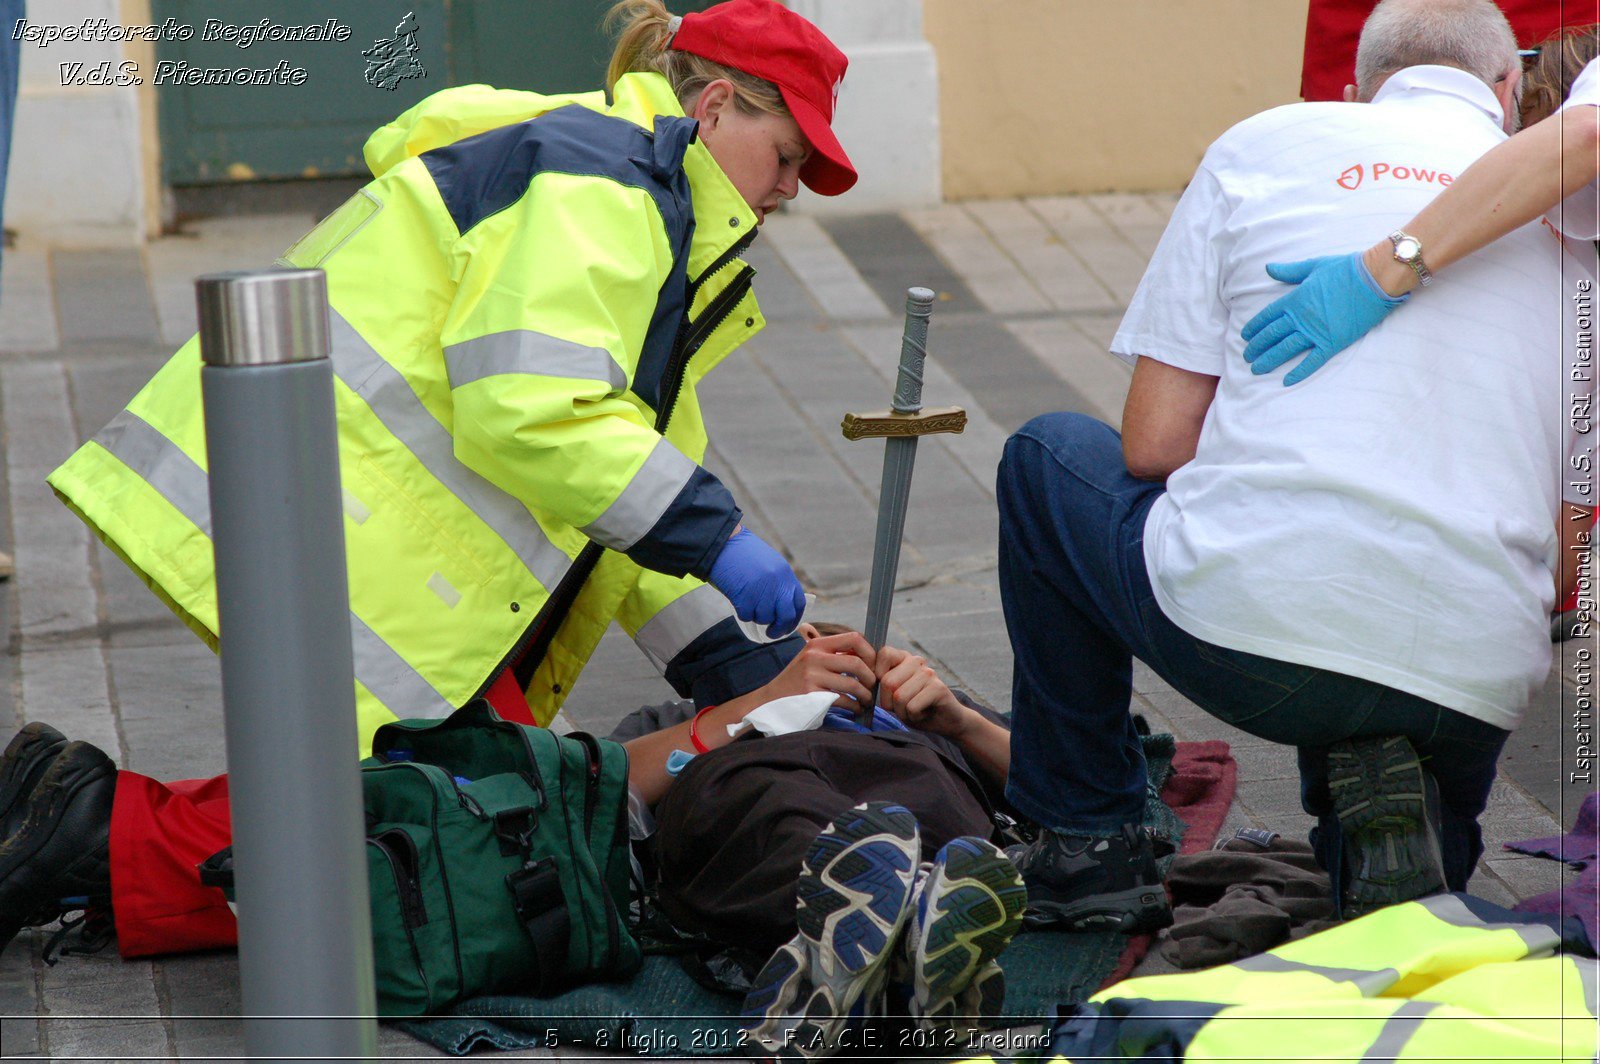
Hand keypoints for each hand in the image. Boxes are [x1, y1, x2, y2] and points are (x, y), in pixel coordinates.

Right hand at [709, 526, 806, 637]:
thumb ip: (778, 583)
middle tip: (772, 633)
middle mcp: (777, 584)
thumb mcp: (770, 564)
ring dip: (756, 616)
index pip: (798, 604)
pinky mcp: (745, 597)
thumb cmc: (743, 553)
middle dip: (779, 629)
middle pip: (785, 616)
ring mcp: (762, 592)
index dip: (794, 618)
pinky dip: (743, 613)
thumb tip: (781, 607)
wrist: (723, 543)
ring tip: (748, 604)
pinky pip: (747, 616)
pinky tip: (738, 601)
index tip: (787, 626)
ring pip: (764, 618)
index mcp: (785, 575)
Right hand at [762, 631, 876, 709]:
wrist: (770, 699)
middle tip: (873, 686)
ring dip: (865, 694)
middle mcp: (814, 656)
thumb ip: (833, 655)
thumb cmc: (796, 680)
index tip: (873, 665)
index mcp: (817, 644)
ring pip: (852, 683)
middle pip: (856, 662)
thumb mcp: (811, 659)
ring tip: (866, 700)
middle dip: (870, 677)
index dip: (869, 652)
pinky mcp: (812, 695)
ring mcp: (812, 676)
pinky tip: (856, 708)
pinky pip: (843, 699)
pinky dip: (854, 705)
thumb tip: (866, 655)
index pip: (853, 638)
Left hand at [874, 645, 967, 736]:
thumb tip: (867, 680)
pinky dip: (913, 717)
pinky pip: (912, 707)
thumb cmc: (915, 707)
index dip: (877, 676)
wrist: (945, 721)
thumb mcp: (893, 694)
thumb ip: (882, 683)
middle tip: (902, 707)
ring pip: (900, 696)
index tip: (886, 692)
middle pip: (888, 682)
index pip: (884, 654)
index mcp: (903, 658)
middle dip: (889, 703)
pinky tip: (923, 713)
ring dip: (902, 712)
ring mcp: (928, 673)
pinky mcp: (938, 688)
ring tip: (913, 710)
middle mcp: (916, 661)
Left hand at [1240, 252, 1407, 384]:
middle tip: (1247, 356)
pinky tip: (1286, 381)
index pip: (1267, 316)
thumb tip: (1268, 268)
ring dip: (1269, 360)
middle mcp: (1301, 318)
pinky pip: (1312, 361)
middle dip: (1257, 347)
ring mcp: (1316, 331)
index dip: (1254, 327)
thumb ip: (1289, 271)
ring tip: (1257, 369)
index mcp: (1294, 299)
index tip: (1245, 336)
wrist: (1374, 278)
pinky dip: (1299, 372)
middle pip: (1272, 335)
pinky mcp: (1333, 342)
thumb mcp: (1313, 266)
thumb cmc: (1345, 268)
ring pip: (1286, 349)